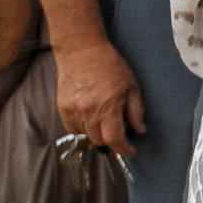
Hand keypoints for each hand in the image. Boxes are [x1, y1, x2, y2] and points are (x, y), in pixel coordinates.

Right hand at [55, 37, 143, 156]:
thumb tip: (140, 130)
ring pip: (85, 135)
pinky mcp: (62, 107)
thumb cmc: (110, 65)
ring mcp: (73, 110)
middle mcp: (88, 111)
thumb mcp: (132, 86)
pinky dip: (82, 128)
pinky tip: (90, 117)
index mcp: (108, 107)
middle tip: (119, 132)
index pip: (114, 139)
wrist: (81, 51)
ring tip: (104, 119)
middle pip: (99, 140)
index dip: (124, 149)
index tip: (130, 151)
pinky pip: (72, 128)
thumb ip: (136, 111)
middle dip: (112, 141)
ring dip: (96, 133)